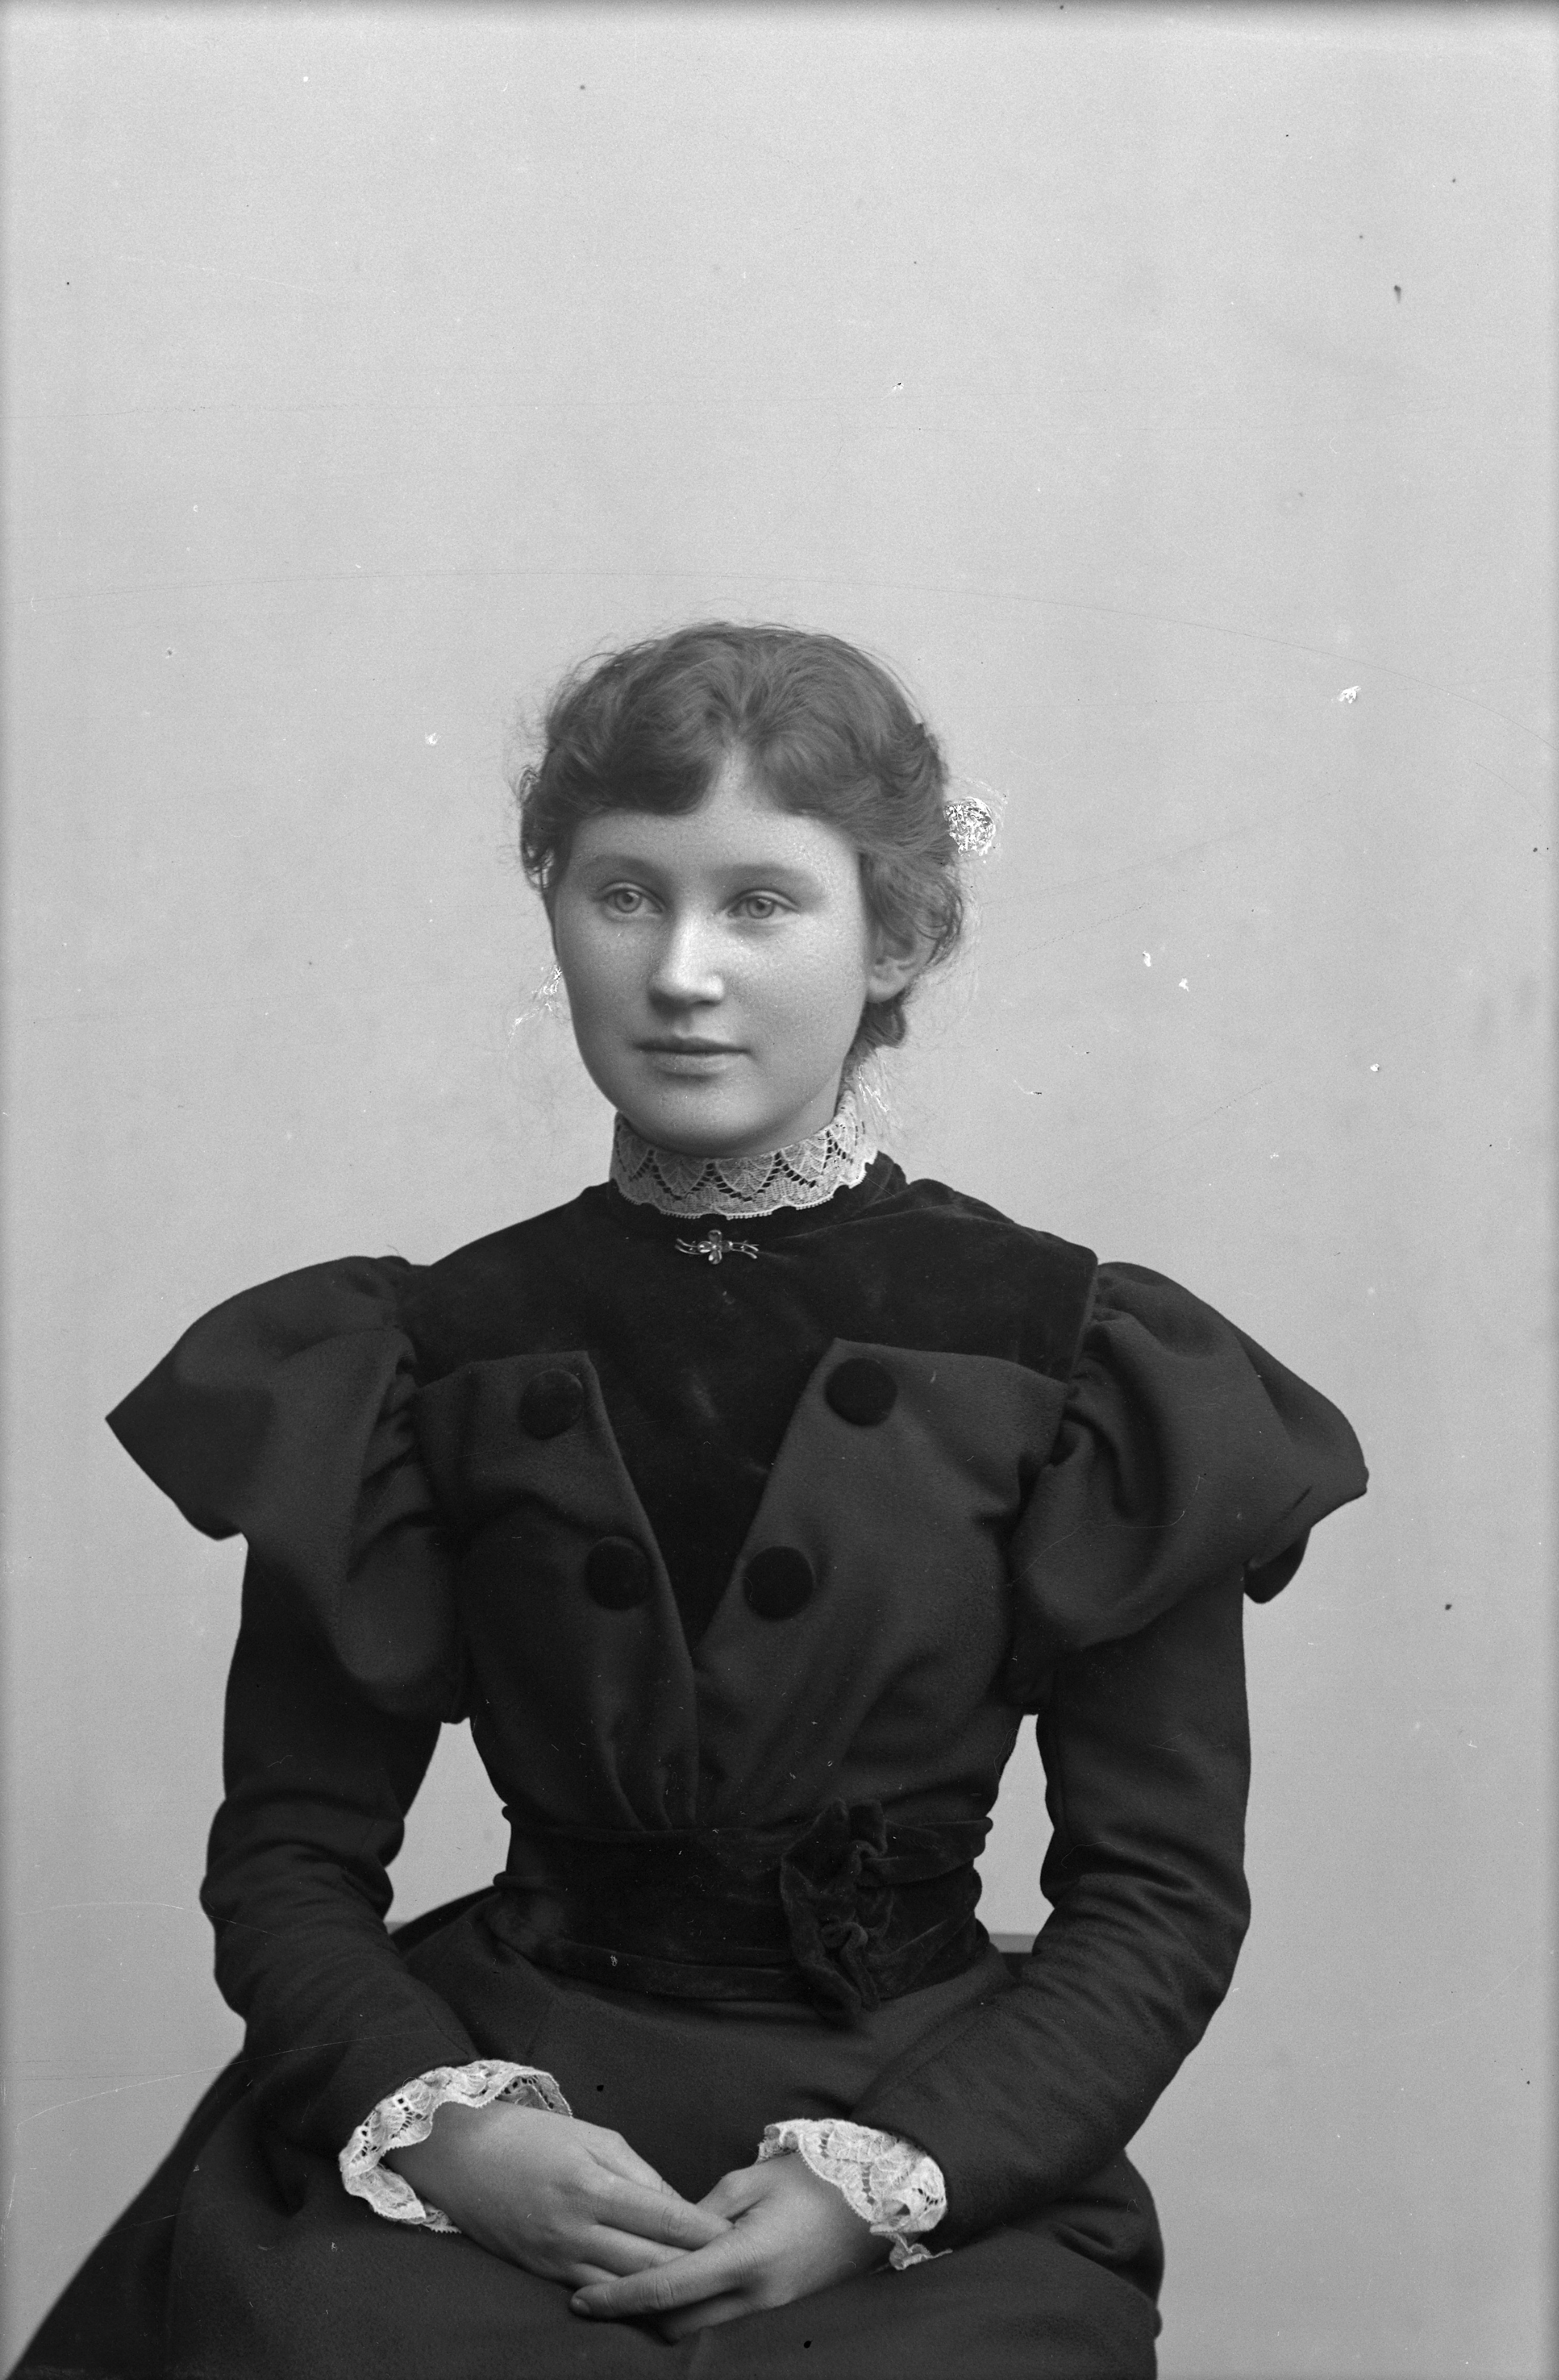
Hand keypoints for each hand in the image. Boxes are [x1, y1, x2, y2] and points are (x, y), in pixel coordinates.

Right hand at [387, 2100, 730, 2284]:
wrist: (458, 2155)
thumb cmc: (529, 2134)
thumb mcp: (591, 2135)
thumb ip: (637, 2171)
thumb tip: (676, 2206)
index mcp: (594, 2184)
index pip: (666, 2217)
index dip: (705, 2230)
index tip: (737, 2234)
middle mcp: (578, 2227)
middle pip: (652, 2262)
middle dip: (696, 2268)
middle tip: (733, 2267)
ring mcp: (558, 2256)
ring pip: (626, 2287)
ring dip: (666, 2291)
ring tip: (703, 2291)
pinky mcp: (543, 2273)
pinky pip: (593, 2293)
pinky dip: (626, 2300)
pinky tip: (651, 2302)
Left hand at [570, 2148, 889, 2337]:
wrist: (876, 2197)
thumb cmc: (812, 2177)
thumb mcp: (751, 2179)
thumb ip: (702, 2212)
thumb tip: (665, 2233)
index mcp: (743, 2258)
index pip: (667, 2289)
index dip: (619, 2298)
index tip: (582, 2301)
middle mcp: (755, 2294)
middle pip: (676, 2324)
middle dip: (634, 2316)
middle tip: (597, 2293)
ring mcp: (770, 2307)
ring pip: (699, 2328)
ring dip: (663, 2315)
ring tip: (630, 2288)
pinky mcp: (780, 2306)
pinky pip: (723, 2318)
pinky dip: (694, 2309)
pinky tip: (677, 2285)